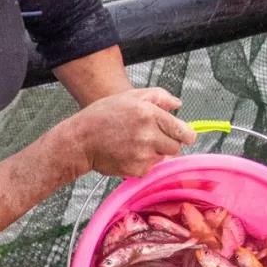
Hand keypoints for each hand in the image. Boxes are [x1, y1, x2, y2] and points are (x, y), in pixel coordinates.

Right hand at [70, 88, 195, 177]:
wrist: (80, 141)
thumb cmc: (102, 116)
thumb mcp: (130, 96)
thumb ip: (158, 97)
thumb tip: (177, 104)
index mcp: (149, 114)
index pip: (183, 131)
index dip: (186, 134)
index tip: (186, 135)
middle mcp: (148, 135)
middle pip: (176, 147)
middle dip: (168, 143)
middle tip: (153, 137)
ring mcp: (142, 155)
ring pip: (162, 158)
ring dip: (155, 153)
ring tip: (135, 143)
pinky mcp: (135, 170)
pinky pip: (149, 169)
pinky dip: (143, 163)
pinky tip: (128, 153)